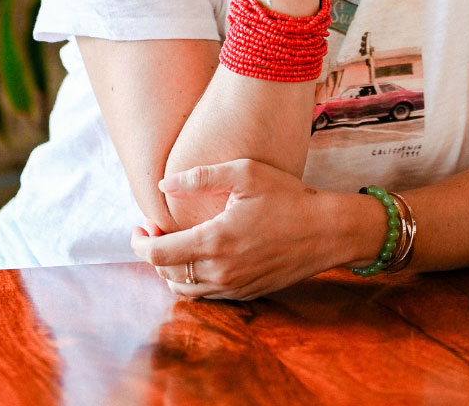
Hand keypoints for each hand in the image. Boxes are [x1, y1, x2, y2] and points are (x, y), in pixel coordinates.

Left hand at [130, 159, 349, 299]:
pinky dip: (193, 280)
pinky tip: (200, 257)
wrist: (328, 230)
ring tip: (175, 244)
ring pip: (185, 290)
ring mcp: (235, 287)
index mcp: (215, 242)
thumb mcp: (246, 173)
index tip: (140, 226)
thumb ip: (201, 177)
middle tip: (155, 228)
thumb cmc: (288, 196)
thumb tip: (164, 184)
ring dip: (171, 270)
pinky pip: (208, 295)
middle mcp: (221, 272)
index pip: (158, 254)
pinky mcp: (247, 294)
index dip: (140, 241)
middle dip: (153, 252)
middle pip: (167, 274)